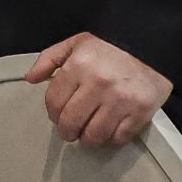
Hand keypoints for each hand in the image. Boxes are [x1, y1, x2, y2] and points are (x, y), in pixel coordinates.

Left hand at [24, 32, 172, 145]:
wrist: (150, 42)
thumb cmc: (111, 45)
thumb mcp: (76, 43)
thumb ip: (50, 59)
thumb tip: (30, 78)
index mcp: (79, 66)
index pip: (54, 102)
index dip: (52, 113)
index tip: (57, 116)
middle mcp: (98, 84)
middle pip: (71, 122)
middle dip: (67, 131)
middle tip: (70, 131)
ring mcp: (120, 100)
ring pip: (94, 135)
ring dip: (88, 138)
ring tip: (88, 133)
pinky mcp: (141, 112)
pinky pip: (119, 138)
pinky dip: (111, 139)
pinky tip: (109, 131)